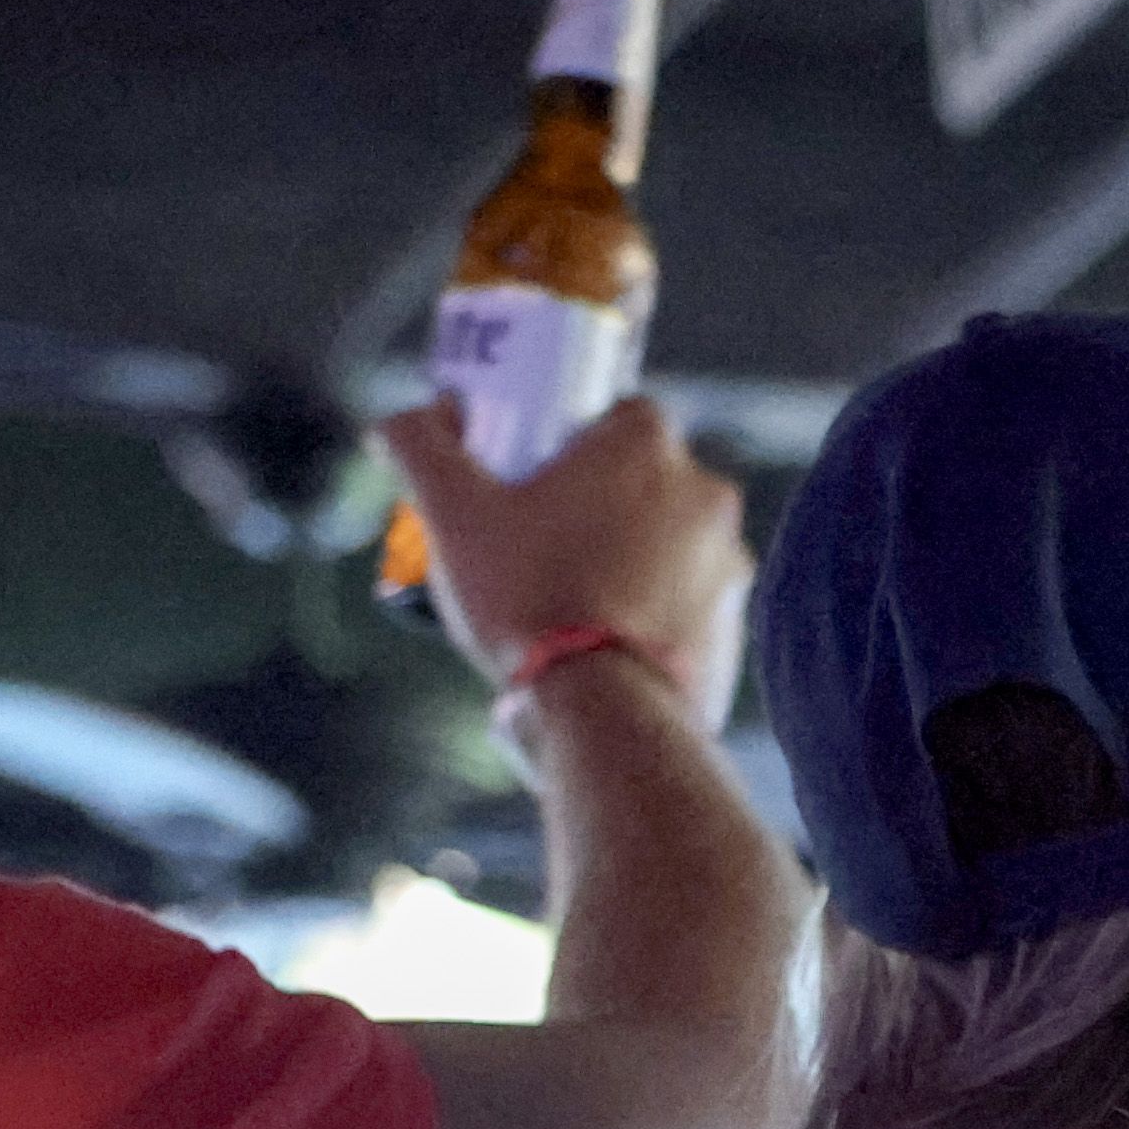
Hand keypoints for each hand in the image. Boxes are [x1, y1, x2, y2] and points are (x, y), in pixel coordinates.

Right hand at [378, 396, 749, 729]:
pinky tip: (603, 641)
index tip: (526, 478)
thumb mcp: (451, 514)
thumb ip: (418, 447)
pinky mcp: (735, 623)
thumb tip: (394, 423)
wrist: (604, 714)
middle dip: (591, 504)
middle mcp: (705, 490)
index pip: (607, 414)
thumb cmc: (530, 600)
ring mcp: (729, 559)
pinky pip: (685, 601)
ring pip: (663, 542)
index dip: (562, 442)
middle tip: (535, 545)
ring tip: (565, 602)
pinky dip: (650, 612)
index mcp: (646, 441)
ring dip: (623, 559)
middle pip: (637, 480)